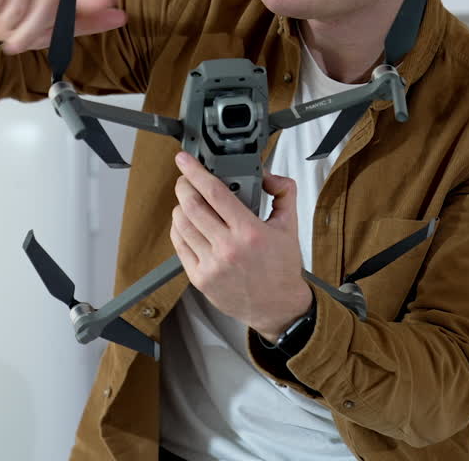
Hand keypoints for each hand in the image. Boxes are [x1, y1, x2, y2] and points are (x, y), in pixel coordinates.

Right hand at [0, 0, 126, 54]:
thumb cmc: (22, 21)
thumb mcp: (54, 29)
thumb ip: (87, 22)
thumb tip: (120, 17)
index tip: (107, 2)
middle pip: (46, 6)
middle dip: (27, 32)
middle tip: (17, 43)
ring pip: (17, 7)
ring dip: (6, 25)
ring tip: (4, 22)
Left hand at [169, 151, 311, 339]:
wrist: (279, 308)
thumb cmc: (282, 269)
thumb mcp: (290, 226)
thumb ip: (283, 193)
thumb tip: (268, 174)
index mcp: (249, 232)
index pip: (214, 193)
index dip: (195, 171)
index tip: (185, 160)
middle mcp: (228, 248)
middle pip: (191, 206)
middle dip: (183, 186)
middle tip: (185, 179)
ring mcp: (212, 265)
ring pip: (181, 224)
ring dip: (180, 207)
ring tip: (188, 202)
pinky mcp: (200, 278)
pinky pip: (179, 246)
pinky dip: (179, 229)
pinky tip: (187, 224)